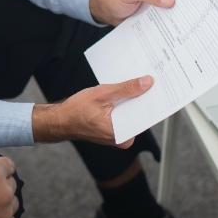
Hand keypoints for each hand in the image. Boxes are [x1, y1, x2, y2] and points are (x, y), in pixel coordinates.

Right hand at [32, 76, 153, 146]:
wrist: (60, 121)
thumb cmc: (76, 111)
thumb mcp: (103, 95)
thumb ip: (126, 89)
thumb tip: (146, 83)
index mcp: (122, 134)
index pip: (144, 114)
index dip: (150, 98)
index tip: (157, 85)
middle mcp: (123, 138)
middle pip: (139, 113)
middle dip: (142, 97)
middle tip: (147, 79)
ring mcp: (119, 136)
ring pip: (132, 113)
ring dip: (132, 99)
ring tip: (134, 84)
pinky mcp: (115, 131)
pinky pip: (125, 115)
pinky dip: (124, 104)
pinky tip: (123, 93)